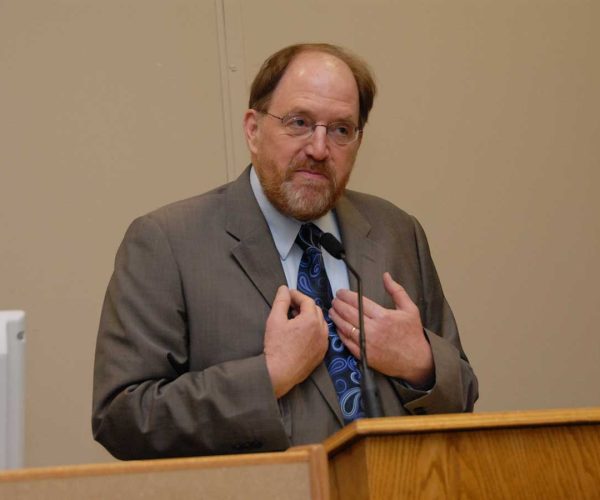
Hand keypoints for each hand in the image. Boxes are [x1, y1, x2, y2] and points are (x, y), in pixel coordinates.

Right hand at [264, 286, 328, 397]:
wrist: (278, 373)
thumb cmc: (276, 346)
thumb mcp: (275, 319)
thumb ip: (281, 301)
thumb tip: (284, 289)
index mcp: (311, 320)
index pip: (307, 301)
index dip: (296, 295)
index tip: (287, 295)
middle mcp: (321, 330)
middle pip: (315, 310)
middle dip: (303, 305)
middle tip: (289, 306)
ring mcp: (323, 343)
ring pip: (320, 323)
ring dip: (309, 318)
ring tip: (294, 319)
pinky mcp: (321, 354)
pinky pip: (320, 336)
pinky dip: (313, 331)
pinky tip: (300, 334)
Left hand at [329, 272, 433, 387]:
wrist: (416, 361)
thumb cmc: (412, 334)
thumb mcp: (410, 309)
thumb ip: (396, 291)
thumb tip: (386, 275)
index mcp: (383, 316)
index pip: (359, 302)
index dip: (346, 295)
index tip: (341, 292)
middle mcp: (373, 329)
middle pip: (349, 313)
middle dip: (339, 304)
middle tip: (334, 299)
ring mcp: (367, 343)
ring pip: (345, 327)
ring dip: (336, 317)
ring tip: (332, 310)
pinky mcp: (364, 355)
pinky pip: (347, 342)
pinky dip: (340, 333)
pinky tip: (338, 326)